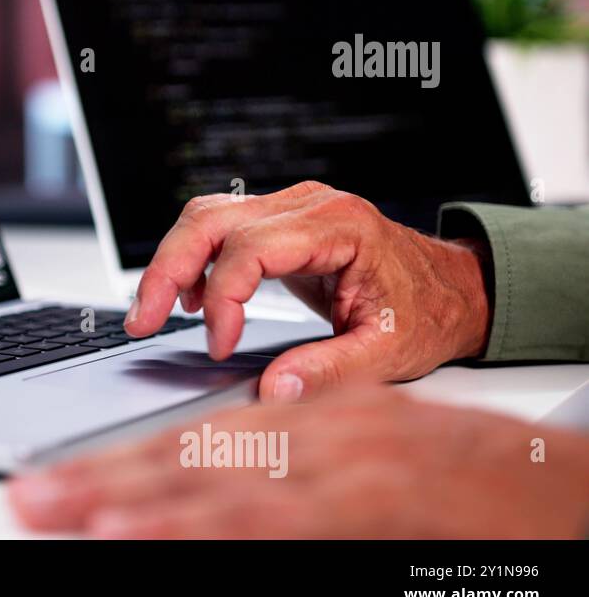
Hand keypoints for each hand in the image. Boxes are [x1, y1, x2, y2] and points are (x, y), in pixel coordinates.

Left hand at [8, 386, 588, 537]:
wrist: (566, 484)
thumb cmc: (464, 481)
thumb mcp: (365, 459)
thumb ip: (287, 471)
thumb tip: (207, 493)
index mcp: (311, 417)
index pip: (193, 440)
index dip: (116, 462)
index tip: (51, 482)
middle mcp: (318, 430)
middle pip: (187, 454)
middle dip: (98, 478)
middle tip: (24, 495)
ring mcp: (345, 465)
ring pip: (218, 481)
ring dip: (131, 499)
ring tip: (60, 513)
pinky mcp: (373, 502)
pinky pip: (271, 518)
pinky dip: (202, 525)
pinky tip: (142, 535)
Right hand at [124, 181, 490, 402]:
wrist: (453, 288)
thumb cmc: (427, 312)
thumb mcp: (388, 352)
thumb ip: (331, 372)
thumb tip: (273, 391)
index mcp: (339, 225)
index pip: (250, 248)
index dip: (224, 299)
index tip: (220, 346)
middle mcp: (309, 204)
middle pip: (211, 219)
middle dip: (168, 270)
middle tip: (144, 321)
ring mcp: (291, 207)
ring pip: (205, 215)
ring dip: (172, 262)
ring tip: (154, 312)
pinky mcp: (280, 221)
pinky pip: (219, 226)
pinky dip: (194, 260)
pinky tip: (193, 300)